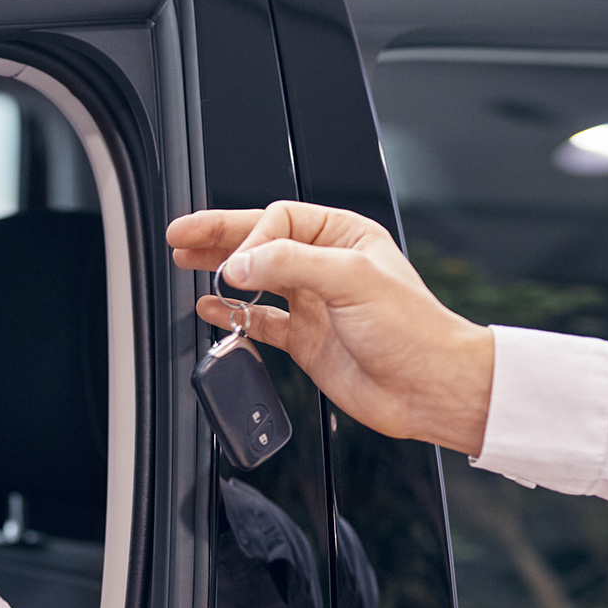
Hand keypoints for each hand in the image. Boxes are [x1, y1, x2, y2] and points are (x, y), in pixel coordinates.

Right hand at [167, 201, 494, 455]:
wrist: (427, 387)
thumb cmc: (413, 330)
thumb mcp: (351, 279)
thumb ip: (290, 264)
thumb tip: (240, 263)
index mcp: (344, 237)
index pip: (280, 219)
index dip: (251, 237)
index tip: (238, 263)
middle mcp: (326, 266)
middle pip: (260, 242)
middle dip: (218, 238)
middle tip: (180, 236)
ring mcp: (313, 304)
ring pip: (254, 279)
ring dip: (220, 273)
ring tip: (185, 264)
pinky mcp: (305, 340)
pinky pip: (259, 321)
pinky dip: (232, 315)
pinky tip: (209, 309)